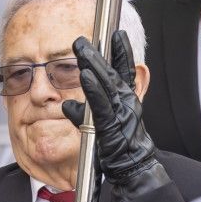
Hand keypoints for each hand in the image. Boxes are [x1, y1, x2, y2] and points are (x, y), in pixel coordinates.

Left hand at [61, 31, 157, 182]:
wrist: (133, 167)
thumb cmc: (119, 147)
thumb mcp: (102, 125)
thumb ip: (85, 112)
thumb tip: (68, 105)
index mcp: (127, 100)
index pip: (124, 70)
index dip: (122, 51)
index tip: (116, 34)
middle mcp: (126, 102)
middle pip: (112, 72)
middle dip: (100, 53)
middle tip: (85, 38)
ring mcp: (121, 112)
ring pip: (107, 84)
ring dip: (94, 65)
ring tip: (83, 49)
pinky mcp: (112, 124)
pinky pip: (101, 104)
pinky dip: (93, 89)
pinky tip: (85, 76)